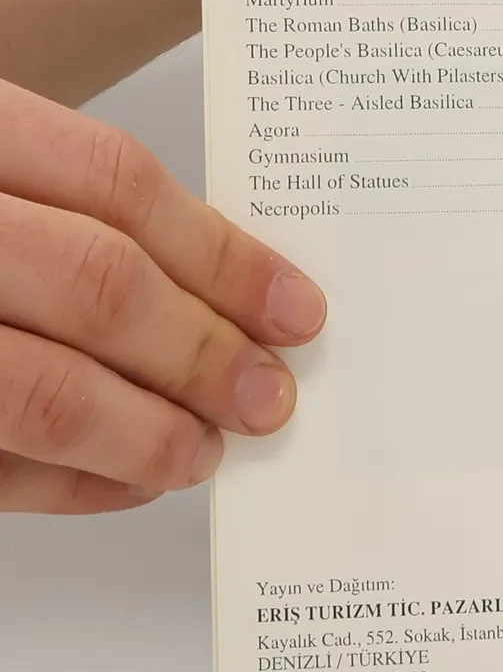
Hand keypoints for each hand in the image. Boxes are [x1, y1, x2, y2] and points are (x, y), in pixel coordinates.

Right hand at [0, 82, 325, 512]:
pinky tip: (121, 484)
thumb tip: (221, 287)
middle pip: (95, 284)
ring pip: (36, 388)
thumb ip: (59, 203)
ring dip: (141, 433)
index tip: (297, 310)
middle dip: (201, 351)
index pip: (115, 185)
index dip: (224, 255)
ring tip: (200, 450)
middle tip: (266, 396)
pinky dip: (65, 486)